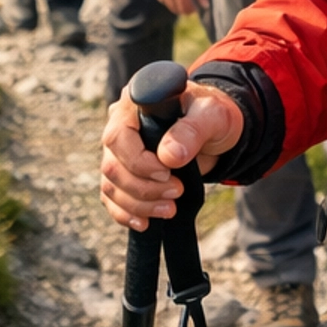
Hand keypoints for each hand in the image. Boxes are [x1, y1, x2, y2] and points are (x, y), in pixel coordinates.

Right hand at [101, 81, 243, 229]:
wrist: (216, 131)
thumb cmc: (212, 115)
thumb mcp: (212, 115)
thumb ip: (192, 130)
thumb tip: (168, 156)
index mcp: (135, 104)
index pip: (119, 136)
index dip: (139, 161)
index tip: (168, 172)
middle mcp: (120, 126)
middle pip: (113, 166)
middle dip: (144, 188)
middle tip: (177, 192)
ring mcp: (119, 151)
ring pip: (111, 185)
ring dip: (138, 205)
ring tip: (170, 209)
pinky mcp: (124, 173)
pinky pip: (112, 199)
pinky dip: (126, 214)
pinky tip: (145, 223)